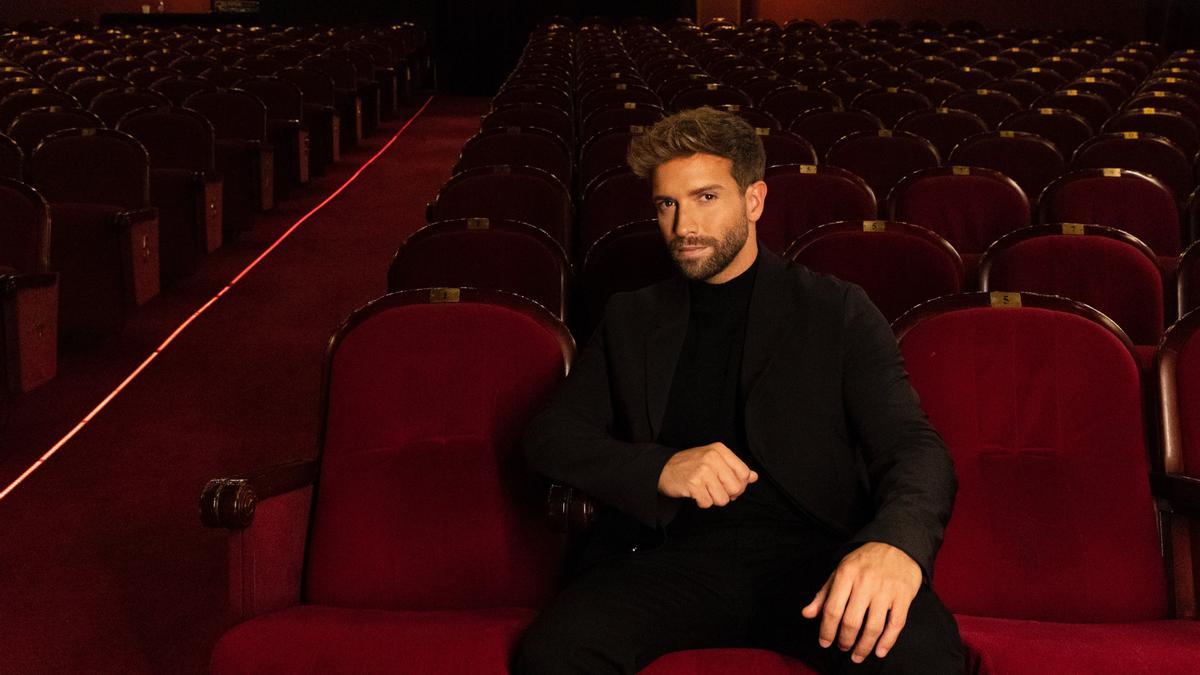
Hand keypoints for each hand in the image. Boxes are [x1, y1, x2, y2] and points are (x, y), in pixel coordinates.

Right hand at [656, 442, 757, 507]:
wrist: (662, 469)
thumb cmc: (690, 465)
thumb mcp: (714, 460)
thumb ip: (734, 468)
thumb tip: (754, 477)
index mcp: (719, 450)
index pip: (744, 473)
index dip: (739, 485)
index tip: (728, 486)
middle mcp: (712, 458)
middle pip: (735, 488)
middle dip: (727, 494)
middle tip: (714, 490)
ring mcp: (702, 470)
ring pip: (722, 499)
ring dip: (713, 499)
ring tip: (703, 490)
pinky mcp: (692, 484)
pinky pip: (707, 503)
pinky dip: (702, 502)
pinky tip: (695, 494)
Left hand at [800, 542, 921, 662]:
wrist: (897, 545)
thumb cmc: (865, 561)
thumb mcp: (840, 571)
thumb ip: (823, 594)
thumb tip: (807, 614)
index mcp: (846, 574)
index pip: (832, 609)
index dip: (826, 630)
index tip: (824, 642)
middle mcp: (865, 581)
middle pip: (851, 621)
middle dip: (845, 640)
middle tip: (843, 648)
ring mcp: (885, 589)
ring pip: (873, 626)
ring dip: (864, 646)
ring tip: (857, 655)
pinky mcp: (903, 595)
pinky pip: (895, 624)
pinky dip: (887, 642)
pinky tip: (879, 651)